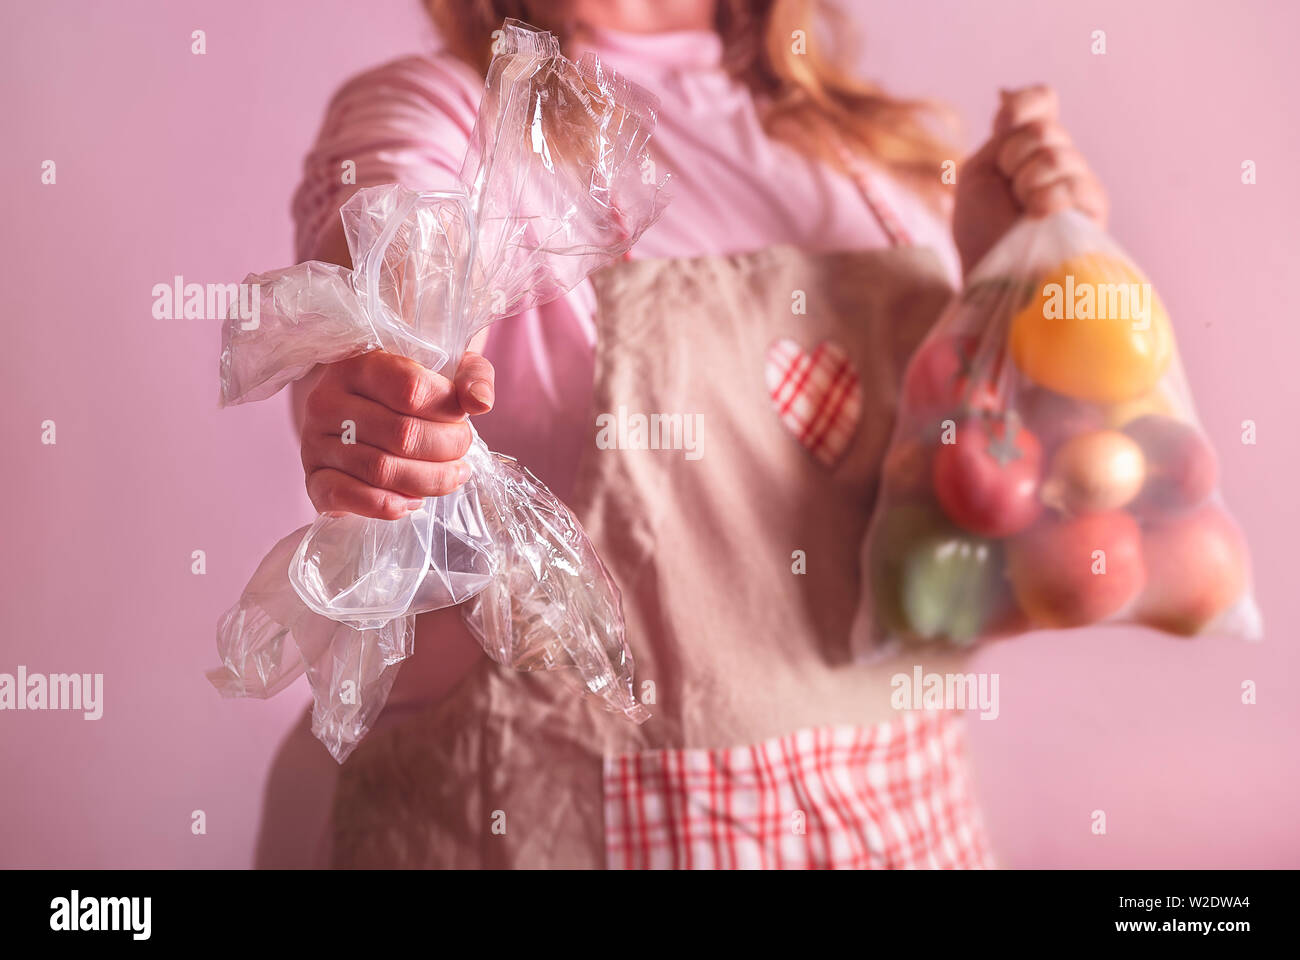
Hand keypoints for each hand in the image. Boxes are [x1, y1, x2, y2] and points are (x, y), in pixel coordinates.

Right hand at [300, 350, 494, 519]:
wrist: (359, 414)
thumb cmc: (408, 390)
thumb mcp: (445, 369)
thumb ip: (472, 376)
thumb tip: (481, 402)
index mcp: (359, 364)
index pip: (412, 388)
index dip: (449, 409)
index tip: (461, 416)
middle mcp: (328, 400)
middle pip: (402, 434)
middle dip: (447, 449)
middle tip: (462, 451)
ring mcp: (315, 441)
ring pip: (381, 470)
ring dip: (429, 481)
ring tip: (452, 476)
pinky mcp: (313, 479)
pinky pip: (348, 497)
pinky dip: (389, 505)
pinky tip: (413, 500)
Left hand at [953, 85, 1108, 275]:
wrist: (989, 272)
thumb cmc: (981, 230)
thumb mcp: (979, 172)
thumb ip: (1001, 135)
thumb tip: (1007, 93)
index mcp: (1032, 146)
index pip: (1042, 100)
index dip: (1024, 105)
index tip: (1003, 125)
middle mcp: (1061, 158)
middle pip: (1044, 128)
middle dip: (1013, 158)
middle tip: (1008, 192)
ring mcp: (1080, 181)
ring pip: (1056, 155)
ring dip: (1026, 184)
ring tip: (1022, 211)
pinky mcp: (1094, 209)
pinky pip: (1073, 185)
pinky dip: (1047, 199)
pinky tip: (1038, 217)